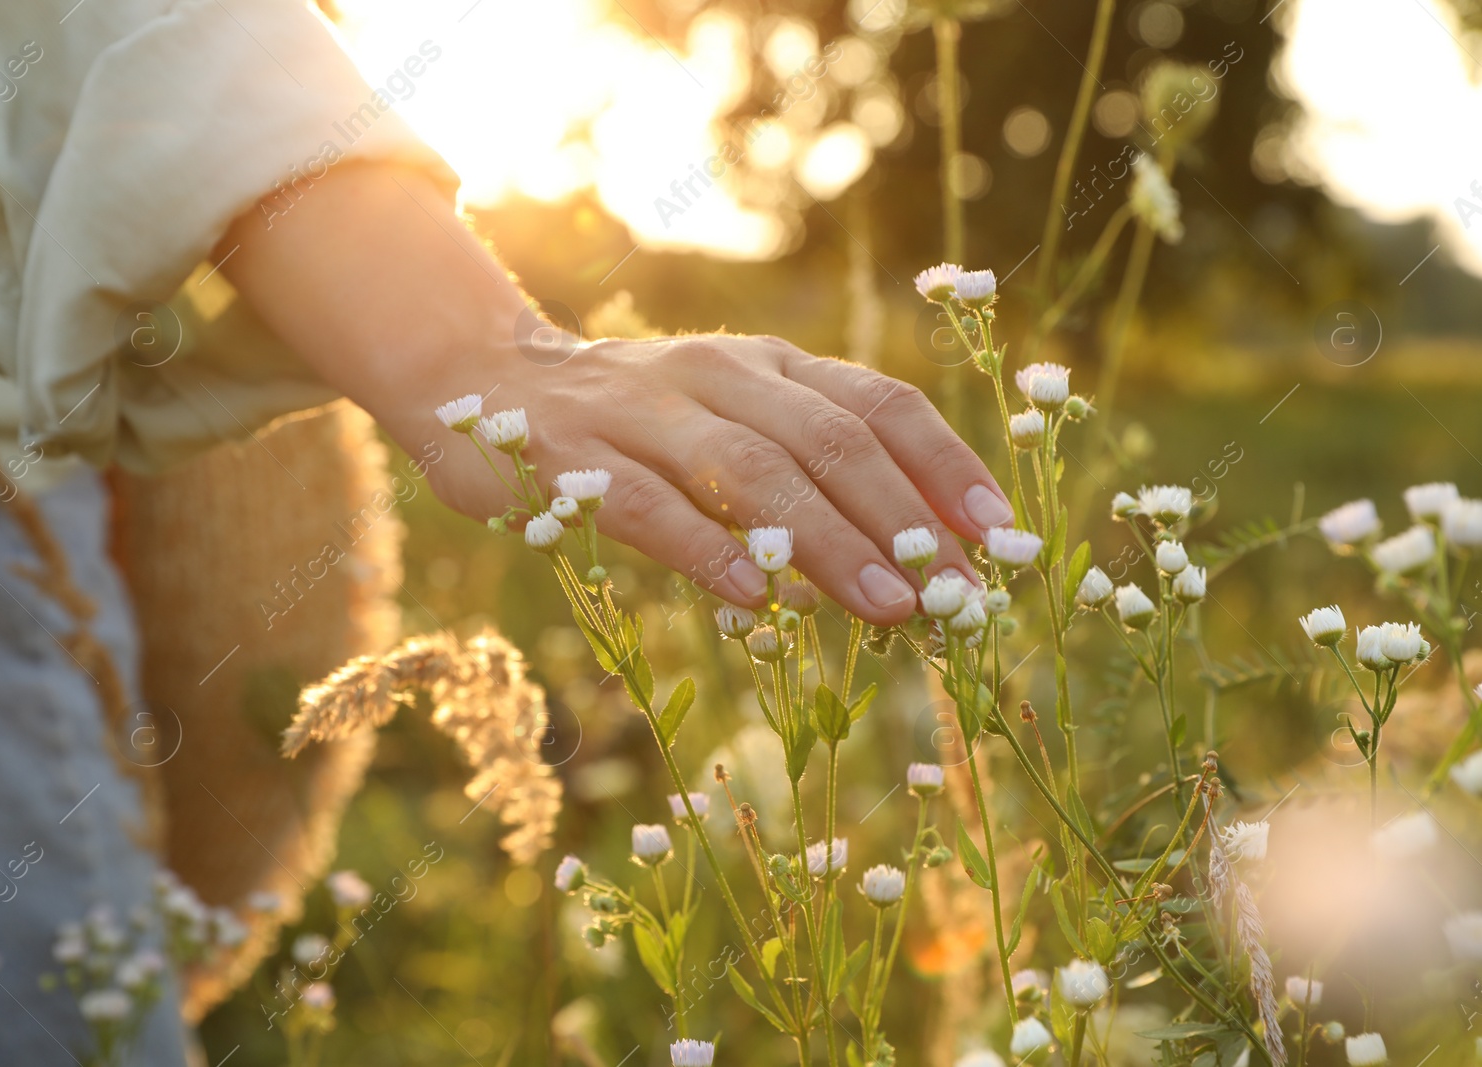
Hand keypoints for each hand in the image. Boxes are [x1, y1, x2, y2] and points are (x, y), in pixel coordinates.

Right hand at [216, 163, 1009, 624]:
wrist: (482, 377)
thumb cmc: (633, 420)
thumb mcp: (730, 418)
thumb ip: (806, 465)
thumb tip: (911, 550)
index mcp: (768, 366)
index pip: (878, 405)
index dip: (946, 467)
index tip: (999, 535)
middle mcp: (718, 376)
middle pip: (830, 441)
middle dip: (904, 518)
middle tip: (958, 591)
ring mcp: (644, 414)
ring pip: (753, 472)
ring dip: (829, 541)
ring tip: (889, 605)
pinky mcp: (576, 460)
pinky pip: (652, 507)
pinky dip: (708, 551)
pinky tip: (755, 600)